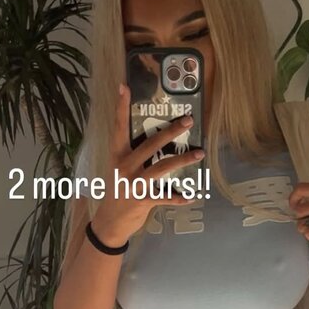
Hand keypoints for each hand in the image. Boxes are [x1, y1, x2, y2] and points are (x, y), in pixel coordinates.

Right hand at [92, 84, 203, 246]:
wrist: (109, 222)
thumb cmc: (116, 193)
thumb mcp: (119, 171)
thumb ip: (133, 157)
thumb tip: (156, 144)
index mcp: (118, 156)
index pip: (119, 127)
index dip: (121, 107)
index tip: (125, 87)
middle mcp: (126, 166)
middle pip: (151, 144)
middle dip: (171, 131)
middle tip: (188, 121)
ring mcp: (135, 183)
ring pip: (163, 167)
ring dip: (184, 160)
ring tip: (200, 154)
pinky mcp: (143, 200)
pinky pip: (165, 196)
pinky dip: (179, 197)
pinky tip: (191, 196)